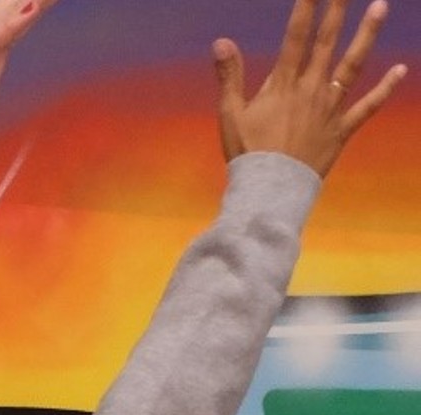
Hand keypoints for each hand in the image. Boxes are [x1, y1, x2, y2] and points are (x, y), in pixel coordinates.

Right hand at [216, 0, 405, 174]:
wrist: (271, 188)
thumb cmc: (247, 153)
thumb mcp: (230, 114)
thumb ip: (229, 76)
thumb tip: (222, 42)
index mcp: (283, 85)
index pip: (295, 37)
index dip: (305, 9)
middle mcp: (312, 89)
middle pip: (327, 42)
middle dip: (337, 11)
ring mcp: (331, 108)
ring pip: (353, 64)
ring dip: (367, 35)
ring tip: (380, 7)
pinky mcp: (342, 128)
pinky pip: (368, 105)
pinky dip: (385, 87)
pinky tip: (400, 70)